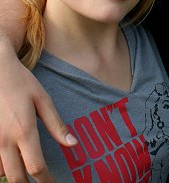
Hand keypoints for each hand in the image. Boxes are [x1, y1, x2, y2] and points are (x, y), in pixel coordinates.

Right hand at [0, 47, 76, 181]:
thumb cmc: (21, 84)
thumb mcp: (43, 100)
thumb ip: (57, 125)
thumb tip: (72, 144)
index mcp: (24, 131)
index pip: (35, 167)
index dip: (46, 180)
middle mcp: (4, 140)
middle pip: (16, 177)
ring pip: (2, 172)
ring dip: (15, 175)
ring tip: (28, 173)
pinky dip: (2, 167)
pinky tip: (12, 162)